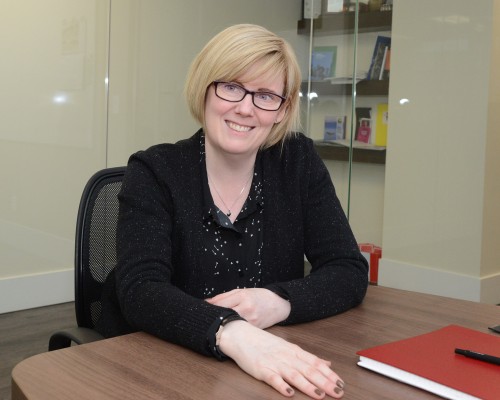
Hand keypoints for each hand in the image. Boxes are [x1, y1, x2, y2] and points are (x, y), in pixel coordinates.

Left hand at [206, 288, 290, 328]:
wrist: (279, 304)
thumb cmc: (259, 296)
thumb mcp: (241, 291)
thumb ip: (223, 297)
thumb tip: (206, 303)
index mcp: (243, 297)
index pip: (220, 304)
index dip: (209, 309)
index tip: (201, 311)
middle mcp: (247, 310)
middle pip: (224, 316)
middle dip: (213, 319)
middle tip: (205, 320)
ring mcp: (251, 321)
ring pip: (230, 326)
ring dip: (221, 326)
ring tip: (215, 326)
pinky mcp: (254, 330)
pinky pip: (238, 331)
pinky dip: (231, 331)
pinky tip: (227, 330)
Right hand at [219, 320, 344, 398]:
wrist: (241, 335)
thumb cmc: (265, 343)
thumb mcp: (288, 347)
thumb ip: (308, 357)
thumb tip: (327, 363)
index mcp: (294, 351)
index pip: (315, 363)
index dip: (329, 374)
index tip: (341, 383)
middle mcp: (287, 357)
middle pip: (309, 370)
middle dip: (325, 382)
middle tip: (338, 393)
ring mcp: (274, 363)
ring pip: (294, 375)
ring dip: (308, 386)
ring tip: (319, 395)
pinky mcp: (261, 369)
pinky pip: (273, 379)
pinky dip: (281, 386)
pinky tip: (289, 393)